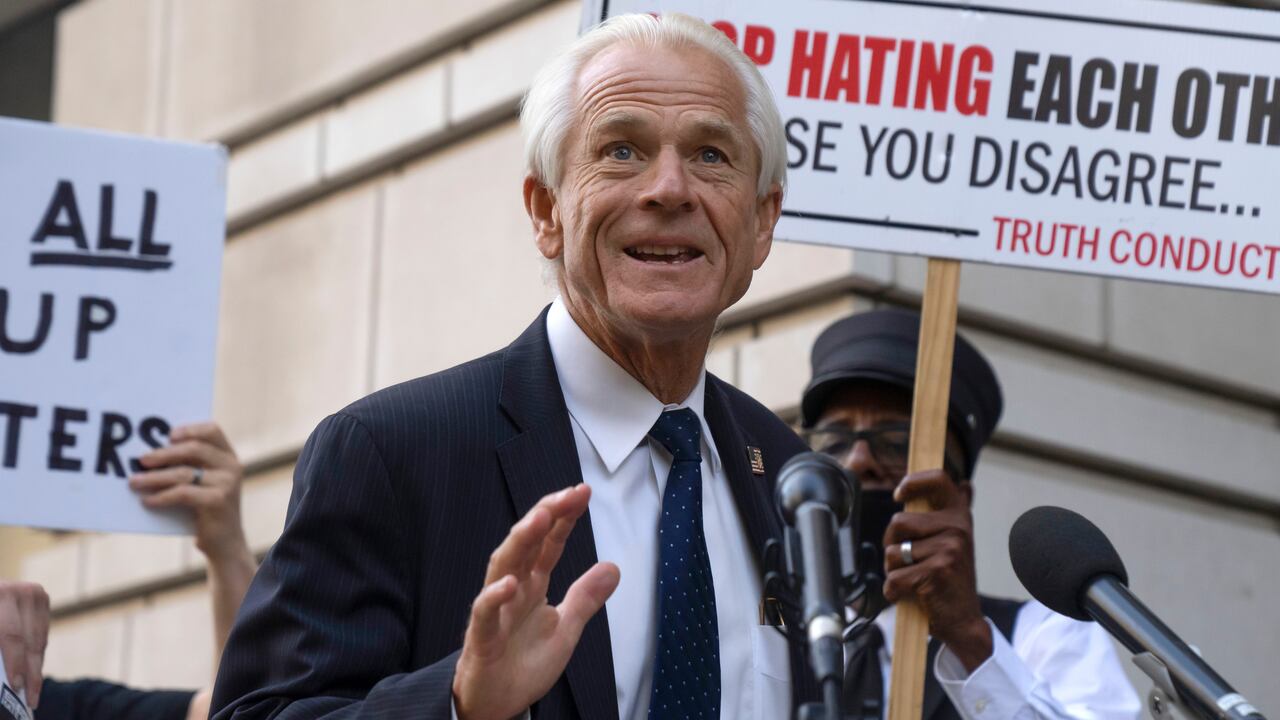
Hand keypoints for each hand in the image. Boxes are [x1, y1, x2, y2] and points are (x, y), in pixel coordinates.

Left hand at [0, 581, 49, 708]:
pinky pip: (42, 632)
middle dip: (30, 672)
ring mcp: (34, 592)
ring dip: (35, 666)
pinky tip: (32, 669)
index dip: (15, 663)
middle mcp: (19, 591)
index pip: (12, 636)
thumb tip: (8, 671)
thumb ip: (1, 644)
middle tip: (30, 697)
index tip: (16, 686)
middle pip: (29, 640)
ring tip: (33, 689)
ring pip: (39, 638)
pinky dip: (36, 652)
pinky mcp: (42, 597)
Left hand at [129, 422, 248, 562]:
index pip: (213, 430)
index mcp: (228, 456)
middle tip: (141, 460)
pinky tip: (148, 501)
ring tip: (134, 482)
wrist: (225, 543)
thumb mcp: (203, 483)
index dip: (190, 429)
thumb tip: (148, 454)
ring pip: (184, 472)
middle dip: (164, 453)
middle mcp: (232, 466)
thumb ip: (189, 465)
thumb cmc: (205, 509)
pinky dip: (162, 497)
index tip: (168, 435)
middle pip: (194, 449)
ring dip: (154, 477)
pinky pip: (183, 493)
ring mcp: (227, 483)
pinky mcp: (219, 501)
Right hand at [452, 484, 619, 719]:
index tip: (582, 492)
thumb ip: (586, 598)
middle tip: (567, 494)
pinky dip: (494, 597)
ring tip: (541, 518)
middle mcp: (512, 591)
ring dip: (520, 542)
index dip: (564, 518)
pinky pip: (485, 613)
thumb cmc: (523, 665)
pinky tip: (511, 583)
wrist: (496, 704)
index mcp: (531, 586)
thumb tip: (613, 566)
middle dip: (545, 516)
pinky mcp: (482, 638)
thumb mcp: (566, 629)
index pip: (548, 544)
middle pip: (525, 545)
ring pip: (502, 567)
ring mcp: (495, 611)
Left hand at [882, 470, 991, 670]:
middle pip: (898, 522)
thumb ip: (951, 515)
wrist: (963, 621)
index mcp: (959, 517)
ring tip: (914, 579)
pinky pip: (893, 578)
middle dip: (892, 545)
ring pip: (893, 552)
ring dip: (894, 570)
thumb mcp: (956, 543)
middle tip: (909, 562)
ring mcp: (949, 550)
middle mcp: (957, 529)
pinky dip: (894, 591)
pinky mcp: (936, 572)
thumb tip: (965, 484)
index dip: (913, 482)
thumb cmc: (949, 580)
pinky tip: (911, 596)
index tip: (900, 496)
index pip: (938, 480)